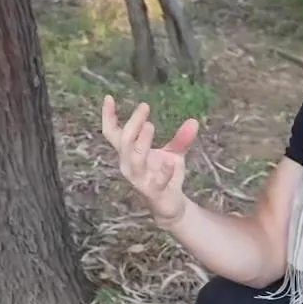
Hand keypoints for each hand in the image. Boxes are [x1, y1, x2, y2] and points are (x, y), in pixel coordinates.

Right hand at [100, 95, 199, 224]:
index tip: (109, 97)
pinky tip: (172, 162)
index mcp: (129, 153)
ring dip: (142, 142)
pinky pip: (156, 181)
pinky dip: (163, 172)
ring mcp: (139, 179)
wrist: (170, 206)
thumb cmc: (165, 176)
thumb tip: (194, 121)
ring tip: (150, 125)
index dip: (108, 117)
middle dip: (132, 123)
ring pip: (134, 159)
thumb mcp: (173, 154)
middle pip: (123, 142)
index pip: (112, 133)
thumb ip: (181, 139)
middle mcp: (129, 164)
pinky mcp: (153, 192)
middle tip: (144, 106)